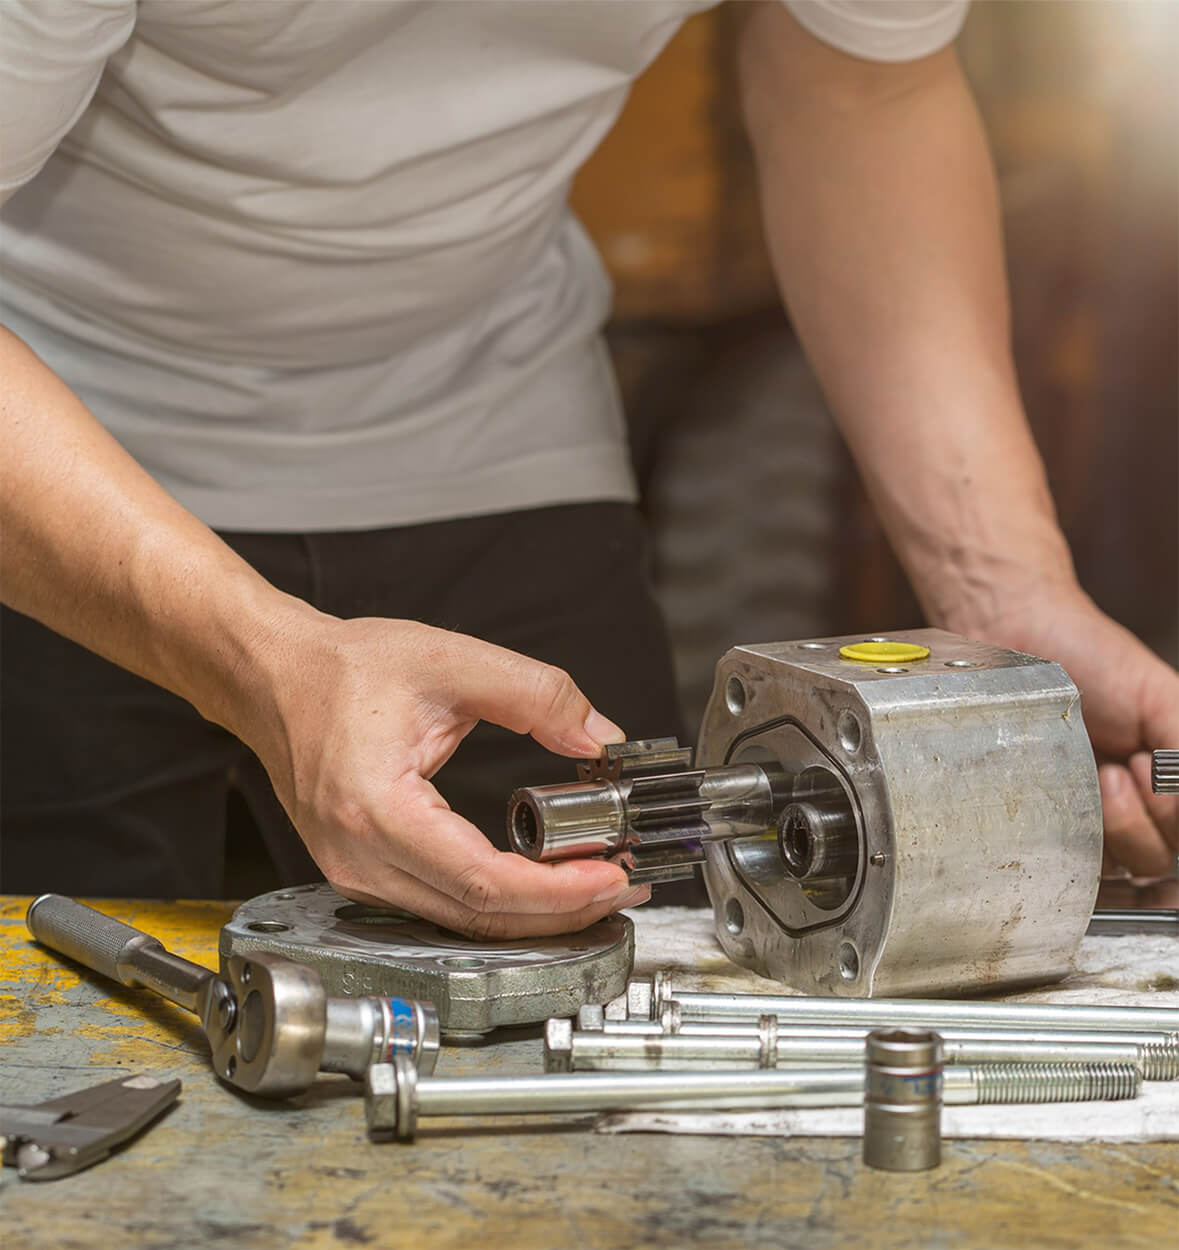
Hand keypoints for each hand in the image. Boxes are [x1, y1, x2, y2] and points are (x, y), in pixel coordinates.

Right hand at [245, 615, 647, 938]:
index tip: (609, 876)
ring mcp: (354, 872)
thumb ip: (537, 694)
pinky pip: (438, 904)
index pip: (482, 881)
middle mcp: (358, 856)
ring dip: (532, 911)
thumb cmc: (341, 669)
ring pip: (459, 919)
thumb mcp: (452, 661)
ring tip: (592, 884)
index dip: (556, 891)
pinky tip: (536, 881)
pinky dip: (495, 900)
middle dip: (560, 910)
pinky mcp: (360, 871)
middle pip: (477, 916)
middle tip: (621, 886)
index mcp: (376, 808)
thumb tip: (599, 737)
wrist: (276, 676)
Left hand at [956, 583, 1177, 876]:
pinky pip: (1069, 855)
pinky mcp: (1041, 819)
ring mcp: (1085, 815)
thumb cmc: (1090, 655)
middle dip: (1156, 818)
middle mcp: (1131, 805)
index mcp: (1165, 778)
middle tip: (1126, 767)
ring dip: (1122, 825)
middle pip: (1161, 858)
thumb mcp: (1163, 699)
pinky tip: (1072, 787)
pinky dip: (1081, 831)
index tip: (1157, 770)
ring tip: (1103, 773)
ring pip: (1123, 865)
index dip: (1175, 815)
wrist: (1016, 631)